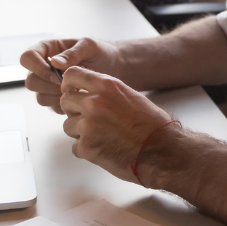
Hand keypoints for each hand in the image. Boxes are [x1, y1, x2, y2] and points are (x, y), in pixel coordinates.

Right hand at [20, 37, 120, 113]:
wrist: (116, 68)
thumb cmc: (102, 52)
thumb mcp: (89, 47)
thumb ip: (72, 53)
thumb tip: (55, 63)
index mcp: (48, 49)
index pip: (27, 57)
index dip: (37, 67)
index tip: (55, 73)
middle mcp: (44, 67)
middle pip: (30, 81)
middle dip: (48, 86)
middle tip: (67, 85)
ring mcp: (49, 85)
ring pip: (39, 97)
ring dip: (56, 97)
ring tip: (76, 91)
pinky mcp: (57, 99)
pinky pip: (52, 107)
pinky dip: (64, 105)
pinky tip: (79, 97)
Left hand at [60, 66, 173, 182]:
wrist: (161, 150)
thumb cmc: (152, 125)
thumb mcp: (130, 96)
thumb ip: (107, 93)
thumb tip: (90, 94)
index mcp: (106, 86)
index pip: (71, 75)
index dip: (69, 85)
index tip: (73, 92)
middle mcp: (93, 102)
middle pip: (65, 101)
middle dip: (73, 110)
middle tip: (88, 119)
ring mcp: (87, 125)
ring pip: (67, 125)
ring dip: (79, 132)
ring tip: (101, 137)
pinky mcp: (86, 147)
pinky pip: (75, 147)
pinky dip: (86, 150)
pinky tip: (104, 150)